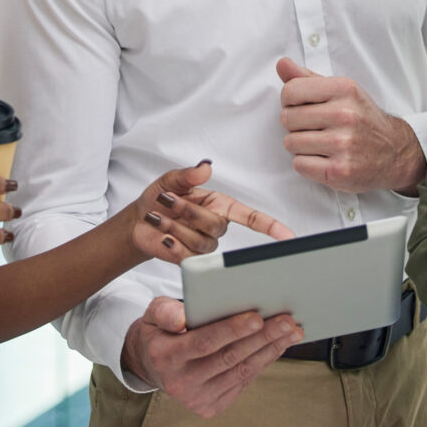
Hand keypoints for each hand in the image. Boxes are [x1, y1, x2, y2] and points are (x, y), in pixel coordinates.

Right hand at [121, 296, 303, 417]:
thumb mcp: (154, 314)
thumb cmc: (160, 331)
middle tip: (287, 321)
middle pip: (229, 358)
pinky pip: (244, 381)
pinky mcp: (212, 407)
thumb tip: (181, 320)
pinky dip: (263, 361)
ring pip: (241, 371)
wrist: (152, 366)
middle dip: (262, 338)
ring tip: (292, 331)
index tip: (257, 317)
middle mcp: (181, 383)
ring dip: (270, 350)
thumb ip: (165, 312)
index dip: (231, 331)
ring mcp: (197, 399)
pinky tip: (278, 345)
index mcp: (165, 357)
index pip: (204, 343)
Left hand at [130, 161, 294, 264]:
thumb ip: (188, 175)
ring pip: (200, 242)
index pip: (251, 217)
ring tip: (158, 217)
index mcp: (220, 205)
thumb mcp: (171, 181)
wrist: (139, 221)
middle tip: (166, 200)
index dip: (271, 226)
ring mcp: (204, 245)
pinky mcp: (190, 260)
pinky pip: (187, 257)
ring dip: (175, 226)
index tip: (288, 236)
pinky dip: (171, 244)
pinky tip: (162, 236)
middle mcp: (216, 226)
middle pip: (215, 225)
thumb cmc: (159, 199)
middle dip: (187, 211)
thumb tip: (206, 166)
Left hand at [276, 57, 424, 193]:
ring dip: (300, 146)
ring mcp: (343, 144)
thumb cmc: (362, 119)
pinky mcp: (339, 170)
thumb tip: (282, 64)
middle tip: (314, 128)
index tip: (301, 106)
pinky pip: (299, 164)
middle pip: (287, 118)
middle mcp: (345, 115)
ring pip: (290, 143)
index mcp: (344, 89)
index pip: (290, 91)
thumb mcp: (342, 91)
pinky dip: (306, 164)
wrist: (395, 153)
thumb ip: (308, 78)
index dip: (289, 101)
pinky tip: (323, 158)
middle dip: (295, 125)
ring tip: (320, 143)